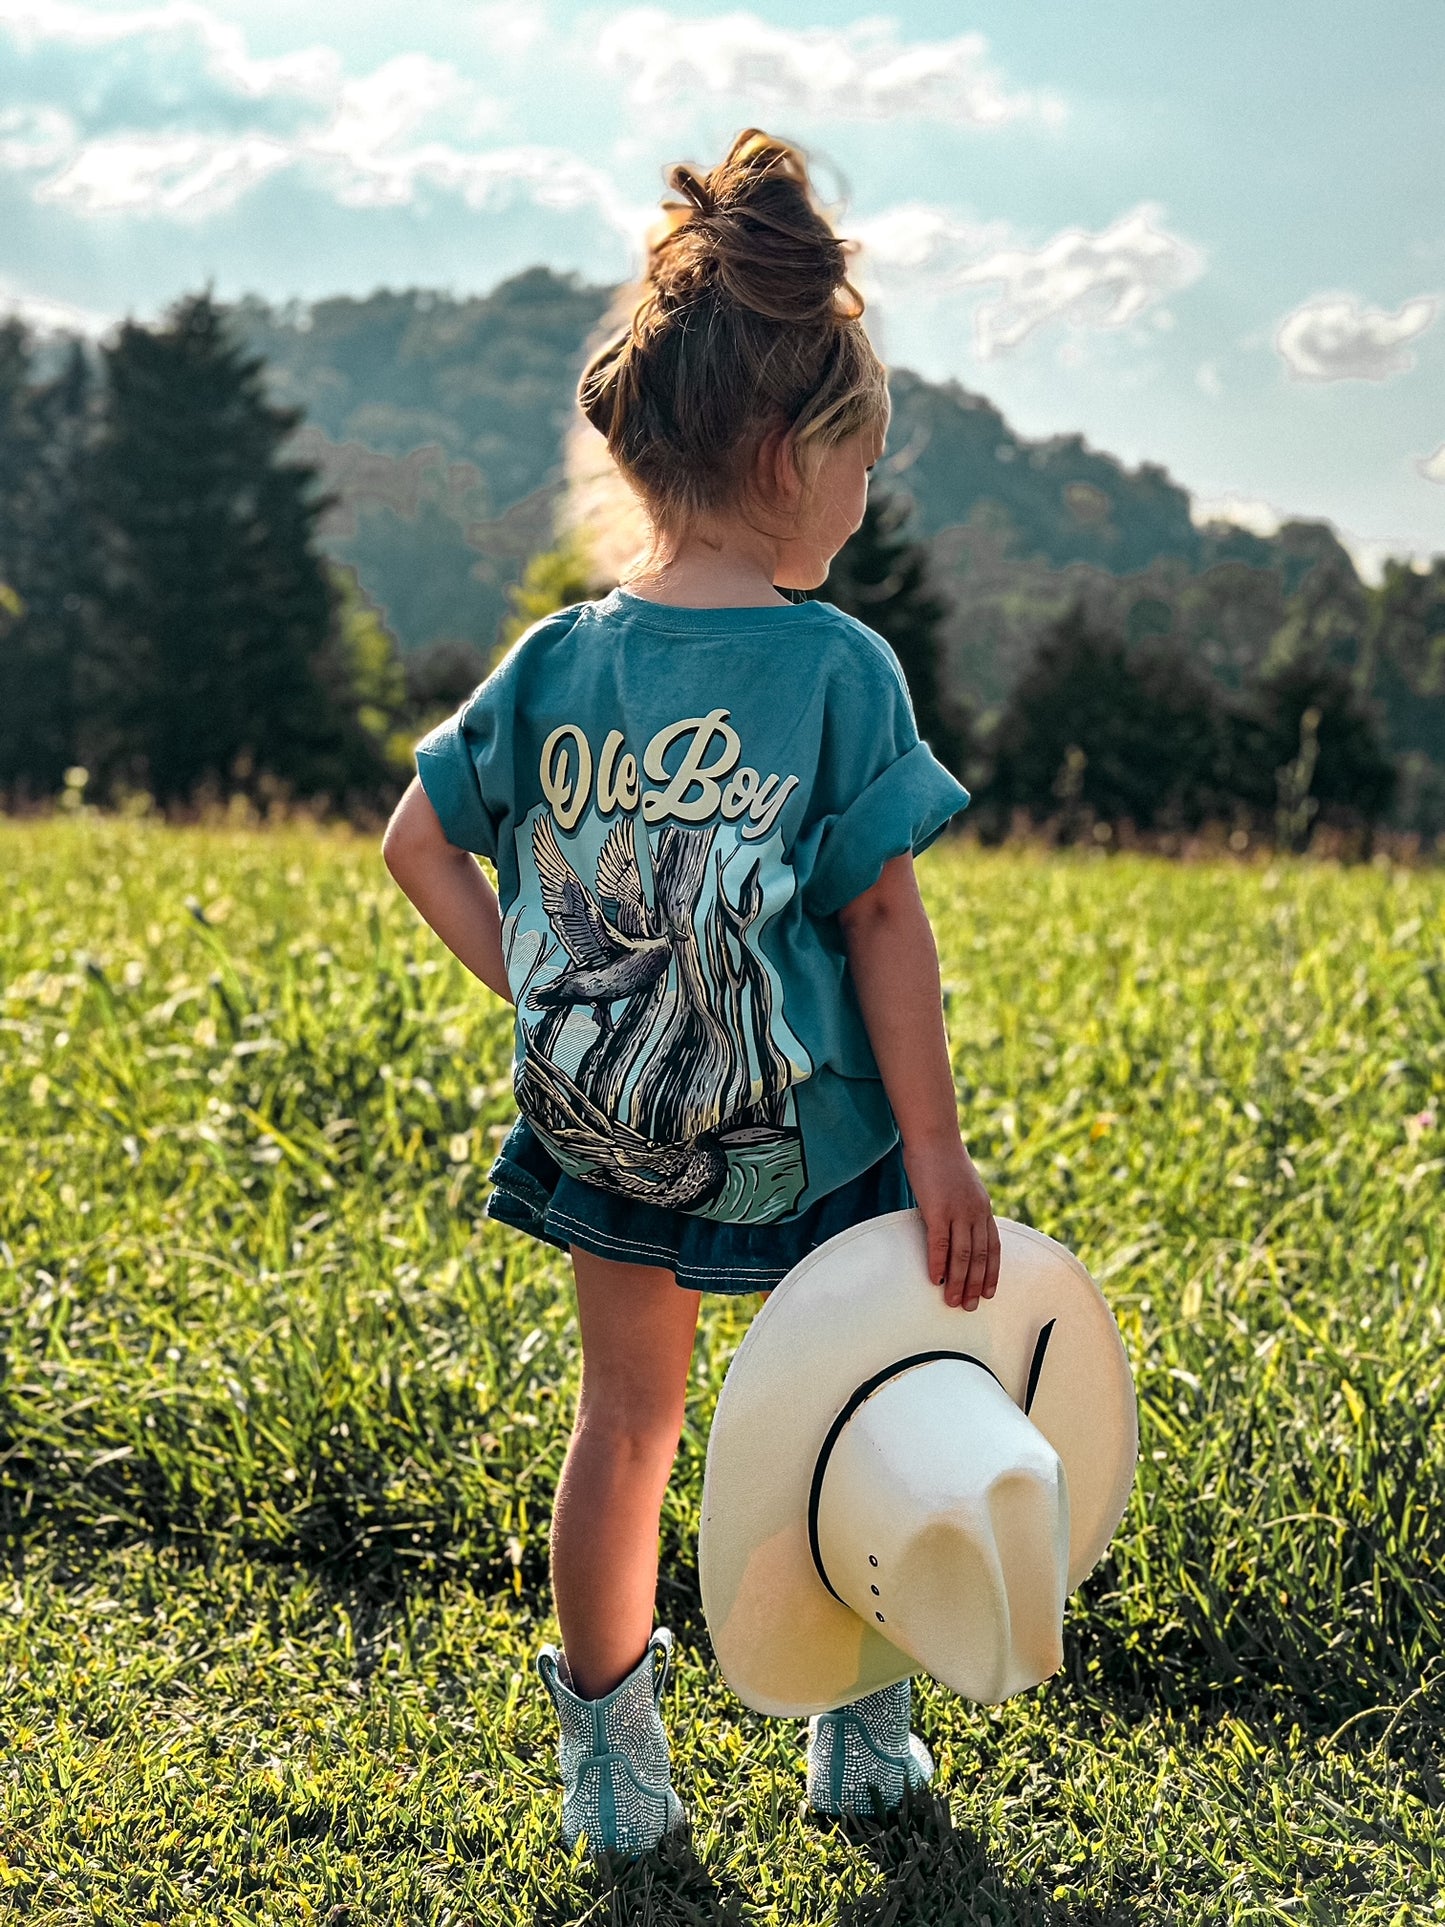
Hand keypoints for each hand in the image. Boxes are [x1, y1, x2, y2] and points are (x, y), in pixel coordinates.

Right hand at [901, 1134, 1000, 1310]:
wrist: (934, 1137)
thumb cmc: (943, 1160)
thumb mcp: (963, 1186)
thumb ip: (964, 1207)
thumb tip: (957, 1226)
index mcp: (983, 1207)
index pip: (993, 1247)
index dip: (992, 1272)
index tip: (988, 1292)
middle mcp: (976, 1212)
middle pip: (979, 1256)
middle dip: (975, 1284)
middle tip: (970, 1306)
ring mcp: (958, 1211)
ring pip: (962, 1255)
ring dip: (958, 1281)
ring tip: (952, 1301)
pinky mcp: (937, 1210)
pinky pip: (940, 1243)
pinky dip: (939, 1264)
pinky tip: (935, 1279)